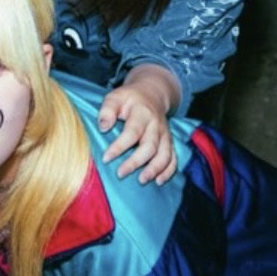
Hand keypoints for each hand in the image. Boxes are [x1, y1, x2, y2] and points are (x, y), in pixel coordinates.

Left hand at [98, 65, 180, 184]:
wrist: (152, 94)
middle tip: (120, 173)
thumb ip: (107, 110)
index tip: (106, 158)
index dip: (119, 147)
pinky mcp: (169, 142)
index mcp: (142, 113)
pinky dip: (168, 171)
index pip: (132, 132)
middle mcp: (156, 125)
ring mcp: (165, 134)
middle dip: (136, 162)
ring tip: (141, 180)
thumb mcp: (115, 97)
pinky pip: (173, 158)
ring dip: (155, 169)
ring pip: (165, 154)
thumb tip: (103, 128)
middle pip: (150, 146)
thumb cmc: (129, 98)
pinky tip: (158, 181)